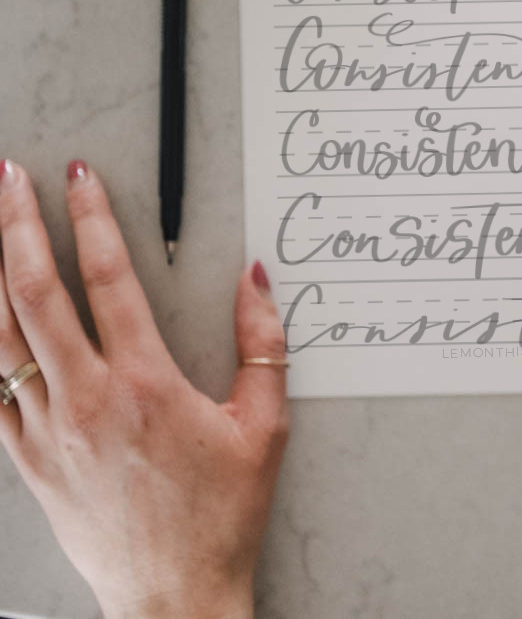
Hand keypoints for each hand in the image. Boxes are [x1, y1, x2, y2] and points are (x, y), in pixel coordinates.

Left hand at [0, 159, 288, 618]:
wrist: (173, 597)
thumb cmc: (223, 511)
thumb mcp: (264, 423)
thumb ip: (263, 341)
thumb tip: (254, 275)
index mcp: (143, 383)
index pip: (108, 279)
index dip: (91, 219)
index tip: (79, 177)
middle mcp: (84, 400)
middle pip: (34, 295)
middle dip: (16, 226)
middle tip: (9, 178)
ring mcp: (46, 432)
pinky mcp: (28, 462)